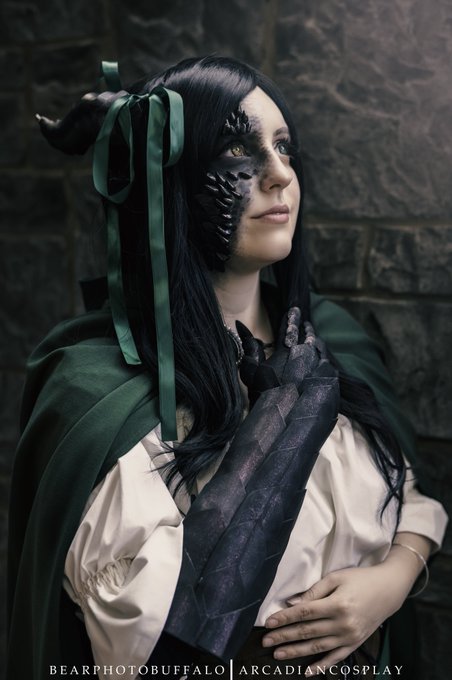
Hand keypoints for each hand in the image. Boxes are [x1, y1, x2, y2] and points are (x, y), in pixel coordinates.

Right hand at [238, 307, 335, 406]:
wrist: (287, 421)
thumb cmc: (265, 397)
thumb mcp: (251, 373)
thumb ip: (250, 349)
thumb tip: (242, 325)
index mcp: (287, 350)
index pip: (289, 328)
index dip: (290, 317)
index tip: (293, 310)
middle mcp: (305, 353)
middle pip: (307, 334)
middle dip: (304, 327)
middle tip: (304, 321)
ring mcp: (319, 366)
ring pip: (319, 346)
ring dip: (314, 339)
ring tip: (312, 336)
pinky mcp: (330, 379)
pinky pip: (328, 362)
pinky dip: (323, 356)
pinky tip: (322, 356)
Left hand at [262, 561, 413, 672]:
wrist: (388, 590)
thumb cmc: (359, 579)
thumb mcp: (336, 578)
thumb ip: (314, 591)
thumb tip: (292, 603)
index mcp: (336, 604)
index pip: (304, 613)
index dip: (285, 618)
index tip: (268, 623)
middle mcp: (342, 623)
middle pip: (307, 632)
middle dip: (284, 636)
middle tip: (266, 641)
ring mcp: (349, 637)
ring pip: (318, 647)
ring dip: (296, 652)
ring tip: (278, 655)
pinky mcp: (355, 644)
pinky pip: (336, 658)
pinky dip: (321, 666)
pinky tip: (307, 671)